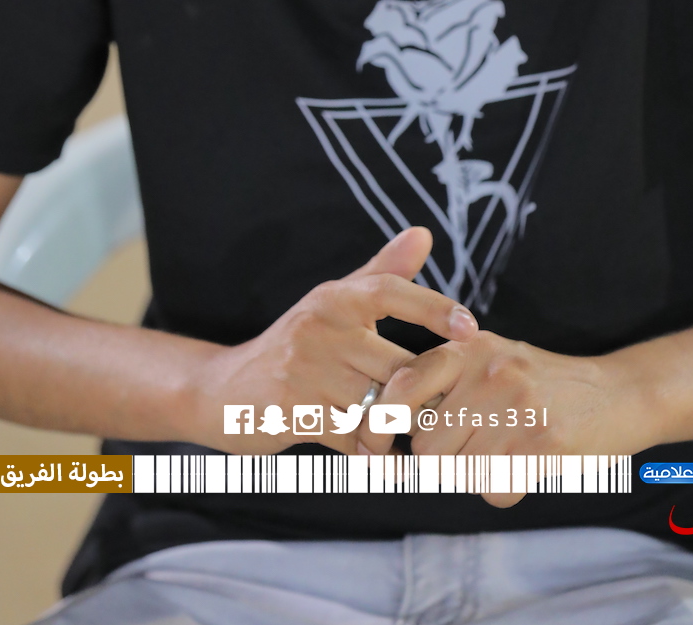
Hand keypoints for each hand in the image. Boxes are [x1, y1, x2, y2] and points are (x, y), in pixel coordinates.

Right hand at [187, 227, 477, 451]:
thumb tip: (424, 233)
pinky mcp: (294, 411)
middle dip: (421, 395)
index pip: (390, 291)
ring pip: (378, 406)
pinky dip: (374, 454)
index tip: (470, 329)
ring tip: (412, 439)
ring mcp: (304, 370)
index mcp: (335, 298)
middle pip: (396, 366)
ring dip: (399, 429)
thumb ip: (382, 272)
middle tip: (441, 412)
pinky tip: (380, 460)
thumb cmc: (295, 345)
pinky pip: (353, 438)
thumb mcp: (334, 303)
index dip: (434, 308)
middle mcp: (319, 326)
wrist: (222, 389)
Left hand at [363, 330, 647, 503]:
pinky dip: (504, 490)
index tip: (376, 445)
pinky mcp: (544, 442)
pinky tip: (524, 466)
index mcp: (471, 348)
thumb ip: (446, 380)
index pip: (405, 385)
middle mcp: (490, 372)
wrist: (617, 393)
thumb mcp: (493, 359)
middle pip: (426, 446)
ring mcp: (518, 407)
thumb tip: (388, 422)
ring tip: (500, 454)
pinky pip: (495, 489)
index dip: (383, 422)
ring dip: (473, 476)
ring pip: (458, 473)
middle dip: (439, 459)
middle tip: (467, 450)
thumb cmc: (543, 383)